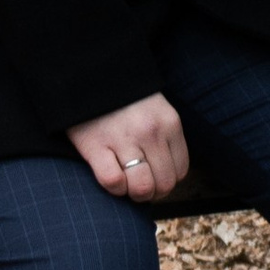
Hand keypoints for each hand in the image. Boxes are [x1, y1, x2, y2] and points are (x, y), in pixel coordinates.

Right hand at [67, 94, 187, 200]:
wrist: (89, 75)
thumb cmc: (124, 99)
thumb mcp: (156, 110)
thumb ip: (165, 137)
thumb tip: (167, 177)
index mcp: (169, 123)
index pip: (180, 171)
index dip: (167, 181)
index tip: (154, 177)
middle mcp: (150, 132)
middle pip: (163, 184)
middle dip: (152, 192)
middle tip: (139, 185)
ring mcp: (123, 139)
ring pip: (141, 187)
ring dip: (133, 194)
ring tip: (126, 184)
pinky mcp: (96, 146)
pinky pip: (113, 182)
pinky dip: (114, 188)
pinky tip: (110, 176)